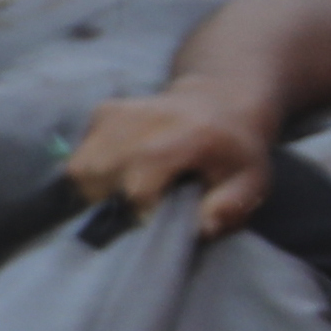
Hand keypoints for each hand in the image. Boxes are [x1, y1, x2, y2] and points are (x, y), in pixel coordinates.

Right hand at [66, 86, 280, 234]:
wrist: (220, 102)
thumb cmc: (235, 152)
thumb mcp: (252, 183)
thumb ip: (230, 208)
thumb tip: (201, 228)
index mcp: (184, 139)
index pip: (137, 189)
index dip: (140, 215)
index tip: (153, 222)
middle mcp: (143, 121)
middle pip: (95, 177)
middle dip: (107, 204)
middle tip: (133, 212)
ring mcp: (117, 113)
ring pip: (78, 168)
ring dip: (94, 190)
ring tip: (122, 195)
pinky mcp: (102, 111)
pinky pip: (78, 154)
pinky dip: (92, 171)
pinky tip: (120, 172)